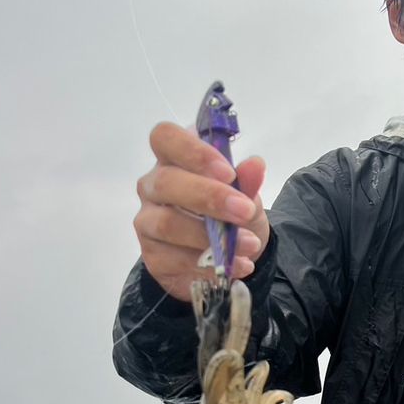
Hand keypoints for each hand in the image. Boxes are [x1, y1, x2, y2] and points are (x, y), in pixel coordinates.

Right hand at [134, 122, 270, 300]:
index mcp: (173, 160)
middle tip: (244, 211)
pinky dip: (210, 265)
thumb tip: (255, 165)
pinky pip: (175, 260)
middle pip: (165, 182)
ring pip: (167, 224)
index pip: (164, 137)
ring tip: (249, 245)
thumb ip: (247, 182)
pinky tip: (236, 266)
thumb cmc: (230, 214)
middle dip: (208, 197)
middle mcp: (153, 187)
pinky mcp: (152, 257)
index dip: (193, 151)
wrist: (227, 258)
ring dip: (211, 237)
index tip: (228, 173)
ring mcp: (147, 222)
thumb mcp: (246, 197)